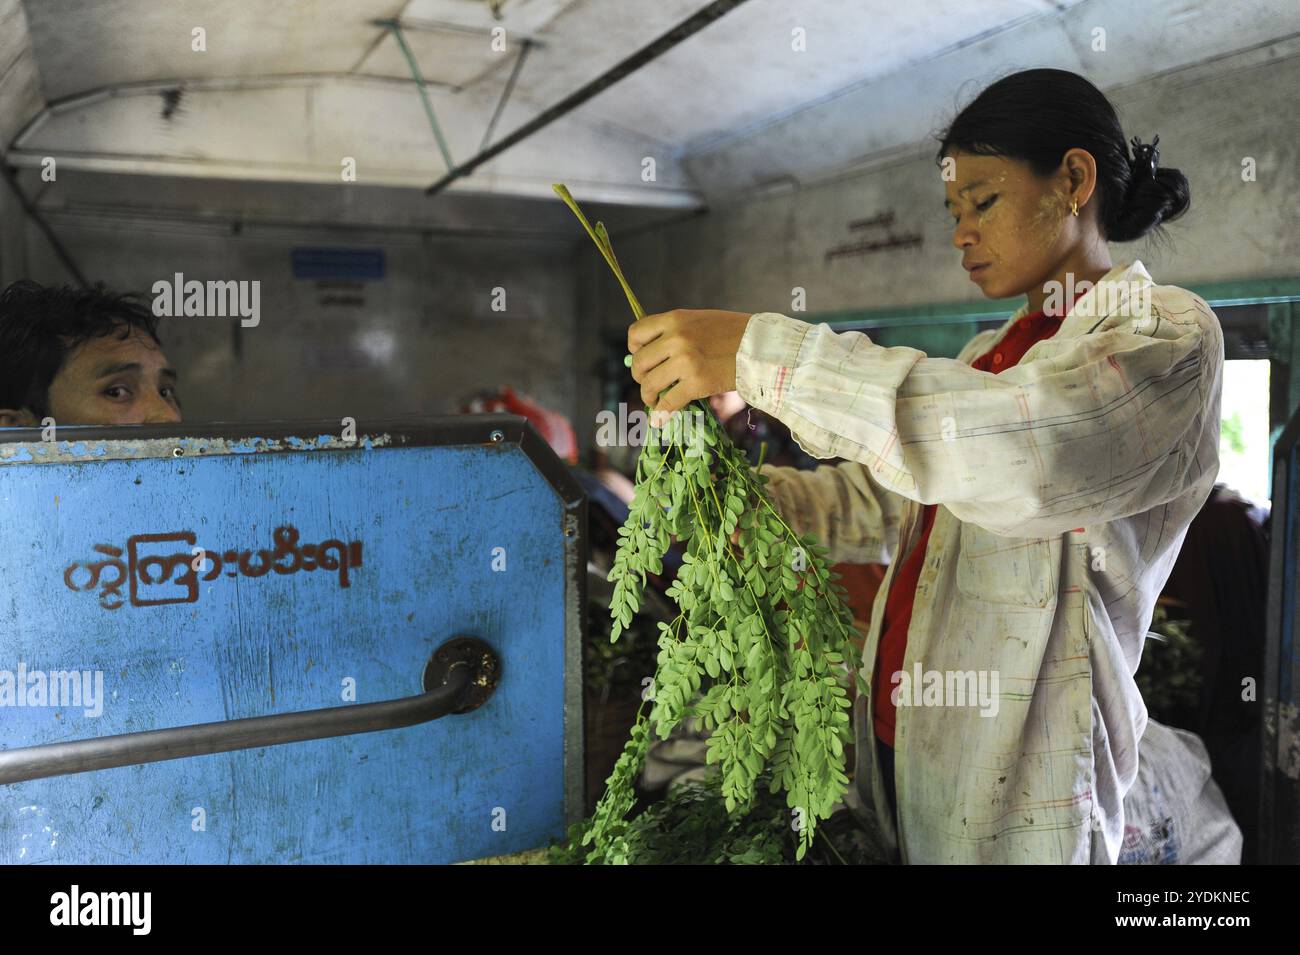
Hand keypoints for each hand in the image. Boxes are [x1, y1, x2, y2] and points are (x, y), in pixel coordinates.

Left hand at [628, 309, 752, 426]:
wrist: (763, 346)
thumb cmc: (734, 332)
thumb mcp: (700, 321)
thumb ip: (676, 333)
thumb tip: (653, 355)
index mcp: (675, 319)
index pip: (636, 333)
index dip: (635, 349)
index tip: (644, 359)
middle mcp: (676, 338)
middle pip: (639, 362)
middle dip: (641, 377)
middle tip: (651, 384)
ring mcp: (685, 361)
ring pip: (649, 384)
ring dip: (649, 396)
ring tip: (655, 401)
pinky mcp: (697, 383)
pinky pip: (668, 402)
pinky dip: (661, 413)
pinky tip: (661, 419)